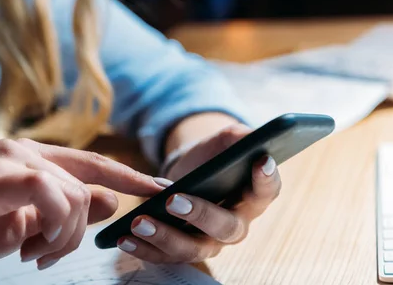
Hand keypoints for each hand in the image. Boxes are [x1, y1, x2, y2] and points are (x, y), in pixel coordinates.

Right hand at [0, 139, 162, 282]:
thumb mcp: (26, 225)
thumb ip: (65, 209)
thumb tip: (107, 200)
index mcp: (27, 155)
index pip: (91, 162)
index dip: (129, 176)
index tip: (162, 189)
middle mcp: (18, 147)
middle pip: (85, 183)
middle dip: (81, 229)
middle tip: (47, 257)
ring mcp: (4, 158)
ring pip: (71, 191)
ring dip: (62, 235)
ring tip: (32, 255)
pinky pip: (47, 193)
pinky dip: (51, 225)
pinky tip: (27, 248)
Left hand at [117, 125, 280, 263]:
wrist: (187, 173)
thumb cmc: (210, 158)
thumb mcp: (223, 142)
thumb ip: (238, 138)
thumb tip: (248, 136)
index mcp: (253, 197)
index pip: (267, 190)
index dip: (266, 178)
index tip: (258, 161)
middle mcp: (235, 225)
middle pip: (225, 227)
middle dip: (200, 214)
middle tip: (173, 201)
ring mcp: (209, 242)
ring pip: (192, 248)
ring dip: (164, 237)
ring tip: (139, 221)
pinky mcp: (182, 250)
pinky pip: (165, 256)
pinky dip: (145, 249)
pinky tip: (124, 239)